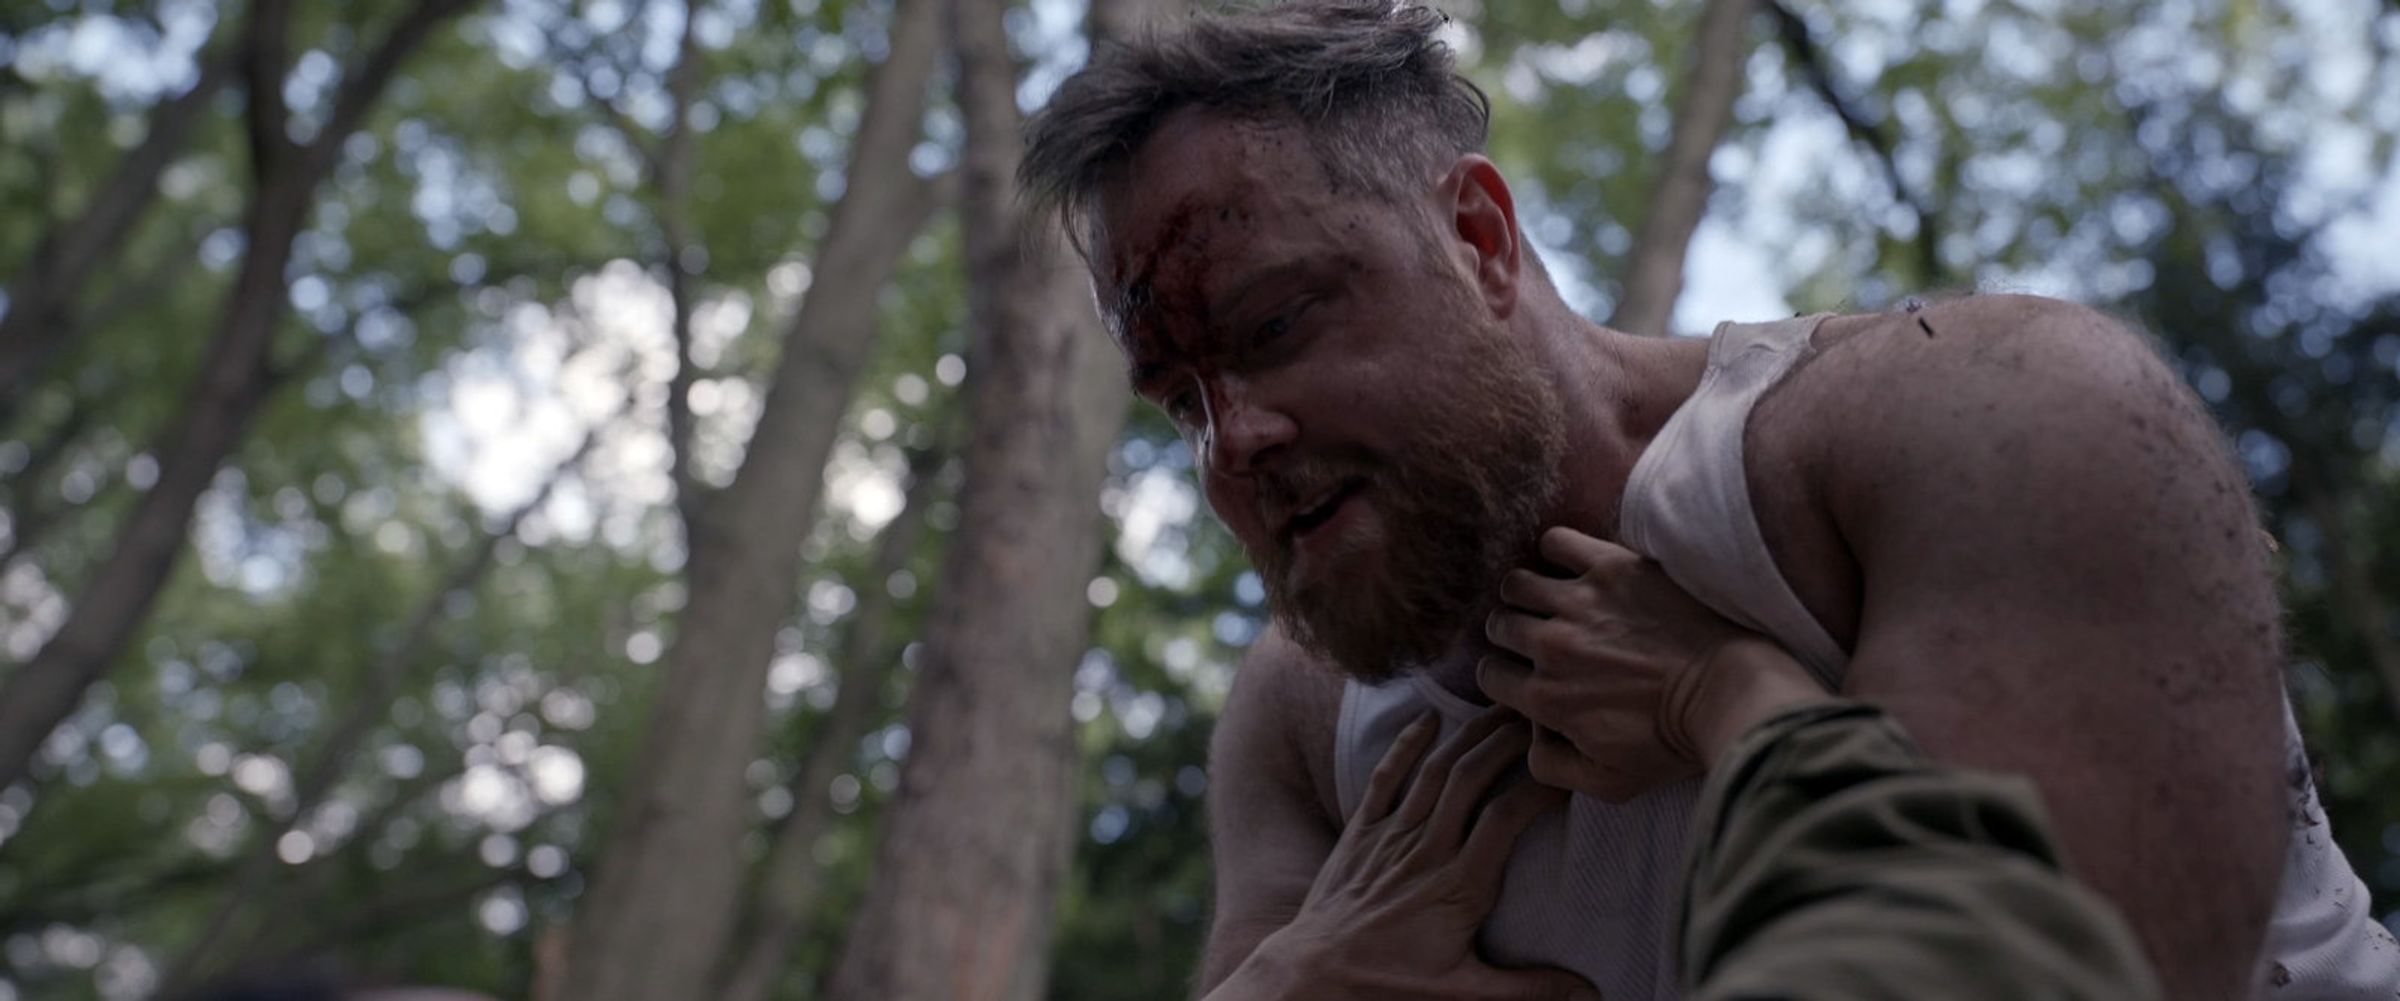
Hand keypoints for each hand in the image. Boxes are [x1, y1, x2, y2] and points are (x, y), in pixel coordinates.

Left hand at [1259, 709, 1598, 999]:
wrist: (1314, 975)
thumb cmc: (1389, 983)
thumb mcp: (1463, 992)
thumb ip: (1529, 990)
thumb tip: (1592, 996)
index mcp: (1458, 886)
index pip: (1506, 819)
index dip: (1539, 789)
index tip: (1567, 773)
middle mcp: (1426, 850)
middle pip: (1471, 778)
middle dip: (1507, 742)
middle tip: (1539, 719)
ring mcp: (1390, 836)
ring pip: (1434, 771)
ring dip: (1468, 735)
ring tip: (1501, 710)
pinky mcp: (1360, 832)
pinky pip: (1384, 778)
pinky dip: (1405, 745)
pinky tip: (1427, 718)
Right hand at [1480, 527, 1829, 801]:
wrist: (1729, 692)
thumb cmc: (1674, 742)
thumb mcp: (1610, 783)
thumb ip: (1554, 768)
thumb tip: (1529, 741)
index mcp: (1546, 698)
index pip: (1491, 675)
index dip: (1504, 675)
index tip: (1525, 672)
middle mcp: (1551, 646)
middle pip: (1500, 626)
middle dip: (1512, 633)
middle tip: (1538, 635)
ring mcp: (1579, 602)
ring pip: (1517, 583)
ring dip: (1527, 592)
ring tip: (1550, 599)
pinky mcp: (1612, 568)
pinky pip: (1557, 542)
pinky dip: (1555, 551)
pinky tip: (1573, 566)